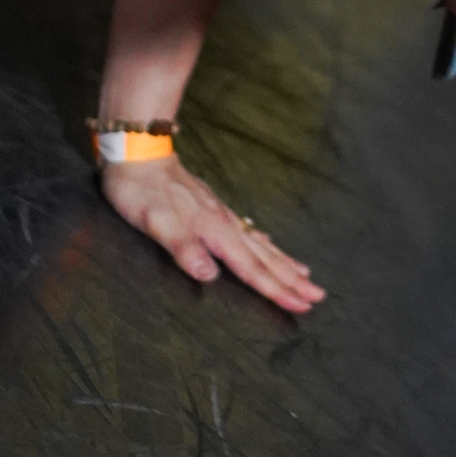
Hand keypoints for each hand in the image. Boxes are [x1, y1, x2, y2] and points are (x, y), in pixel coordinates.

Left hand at [97, 152, 322, 312]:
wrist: (138, 152)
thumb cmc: (141, 191)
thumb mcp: (155, 221)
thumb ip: (184, 248)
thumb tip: (211, 276)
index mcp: (214, 231)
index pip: (251, 268)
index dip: (276, 289)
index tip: (301, 304)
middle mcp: (224, 223)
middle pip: (265, 258)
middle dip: (291, 280)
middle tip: (317, 296)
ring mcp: (221, 214)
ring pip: (261, 245)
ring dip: (284, 263)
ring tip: (306, 276)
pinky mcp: (213, 209)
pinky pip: (248, 232)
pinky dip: (265, 244)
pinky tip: (270, 245)